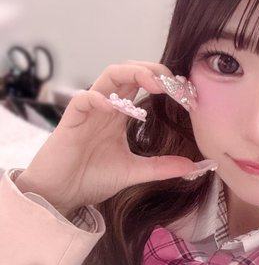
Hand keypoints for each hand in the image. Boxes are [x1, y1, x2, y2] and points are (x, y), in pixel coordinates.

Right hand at [14, 61, 216, 214]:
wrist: (59, 195)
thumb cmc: (90, 178)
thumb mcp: (134, 172)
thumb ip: (161, 167)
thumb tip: (193, 165)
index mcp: (120, 114)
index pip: (143, 84)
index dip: (164, 82)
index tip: (186, 93)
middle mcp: (106, 107)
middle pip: (128, 71)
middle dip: (153, 70)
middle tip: (174, 84)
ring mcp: (89, 112)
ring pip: (108, 76)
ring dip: (132, 74)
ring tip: (154, 84)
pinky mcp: (70, 122)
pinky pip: (82, 100)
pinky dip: (99, 98)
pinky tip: (115, 106)